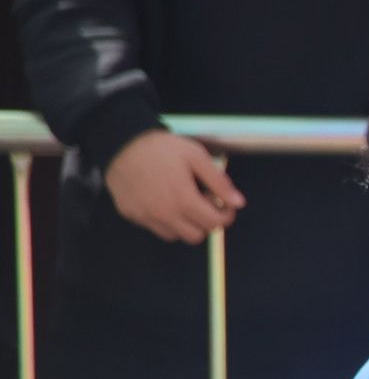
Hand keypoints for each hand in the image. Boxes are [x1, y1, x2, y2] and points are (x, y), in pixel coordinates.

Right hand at [104, 131, 245, 243]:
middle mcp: (165, 215)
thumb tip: (238, 202)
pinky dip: (167, 223)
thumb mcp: (196, 156)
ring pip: (177, 236)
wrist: (121, 143)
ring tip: (185, 203)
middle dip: (207, 222)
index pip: (215, 223)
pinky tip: (166, 203)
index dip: (226, 215)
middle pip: (197, 235)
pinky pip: (156, 229)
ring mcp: (146, 217)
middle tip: (205, 203)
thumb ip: (218, 181)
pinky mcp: (132, 215)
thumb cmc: (162, 148)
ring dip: (187, 225)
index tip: (225, 204)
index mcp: (184, 200)